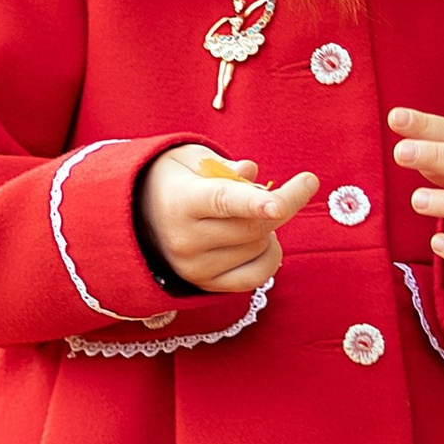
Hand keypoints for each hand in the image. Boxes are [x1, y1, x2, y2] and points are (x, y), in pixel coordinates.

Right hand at [142, 145, 318, 296]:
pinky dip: (270, 255)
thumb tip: (252, 173)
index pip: (221, 202)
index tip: (279, 203)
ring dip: (268, 227)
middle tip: (304, 183)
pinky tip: (261, 239)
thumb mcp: (191, 159)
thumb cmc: (174, 180)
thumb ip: (225, 165)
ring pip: (259, 247)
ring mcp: (194, 268)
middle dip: (286, 204)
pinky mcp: (206, 285)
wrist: (139, 216)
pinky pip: (257, 275)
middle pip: (251, 228)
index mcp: (179, 202)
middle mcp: (184, 240)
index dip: (253, 203)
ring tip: (248, 214)